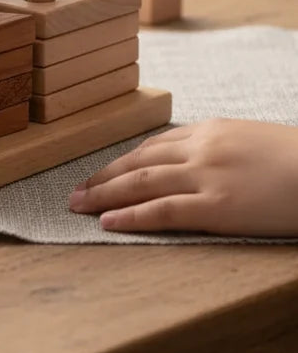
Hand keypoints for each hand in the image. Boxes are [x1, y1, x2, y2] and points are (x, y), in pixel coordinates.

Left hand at [69, 119, 297, 237]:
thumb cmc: (297, 161)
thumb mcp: (254, 141)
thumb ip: (222, 149)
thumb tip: (203, 164)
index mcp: (212, 130)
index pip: (155, 145)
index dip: (124, 161)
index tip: (105, 173)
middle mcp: (202, 148)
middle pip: (138, 161)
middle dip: (103, 177)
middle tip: (77, 191)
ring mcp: (207, 176)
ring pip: (141, 183)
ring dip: (103, 195)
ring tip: (78, 207)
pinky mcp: (217, 206)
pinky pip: (162, 211)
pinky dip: (130, 216)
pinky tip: (108, 222)